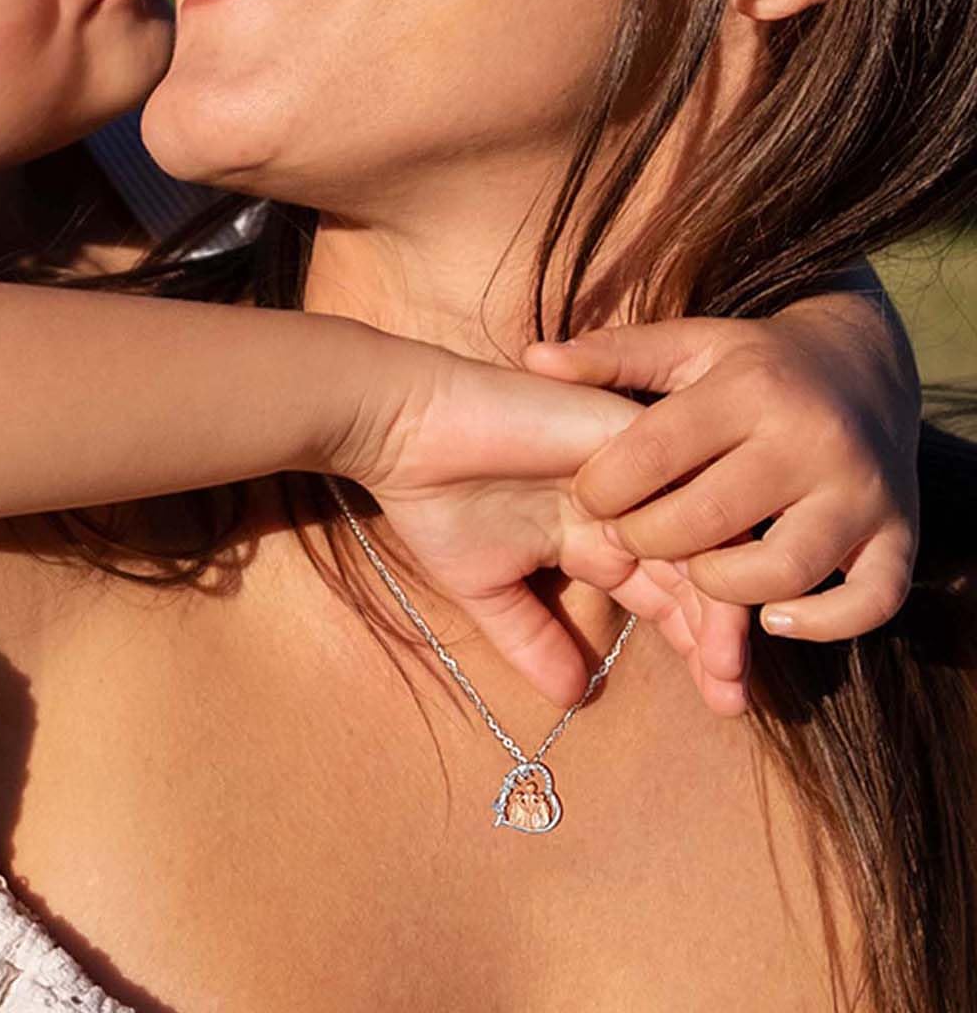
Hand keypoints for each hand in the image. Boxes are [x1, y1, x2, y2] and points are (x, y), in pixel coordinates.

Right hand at [345, 351, 747, 713]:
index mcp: (594, 539)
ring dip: (722, 607)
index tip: (722, 706)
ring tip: (726, 666)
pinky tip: (714, 602)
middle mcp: (626, 508)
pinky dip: (710, 548)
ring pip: (706, 542)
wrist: (407, 432)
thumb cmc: (435, 502)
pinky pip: (691, 494)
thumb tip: (573, 700)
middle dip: (721, 641)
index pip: (667, 596)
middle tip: (732, 698)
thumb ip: (531, 638)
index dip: (699, 649)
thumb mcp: (485, 589)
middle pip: (698, 576)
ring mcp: (633, 473)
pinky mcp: (632, 437)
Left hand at [525, 302, 919, 641]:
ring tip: (693, 574)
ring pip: (784, 570)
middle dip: (649, 540)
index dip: (606, 486)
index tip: (587, 499)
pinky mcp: (900, 534)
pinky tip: (771, 617)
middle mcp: (810, 441)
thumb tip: (531, 357)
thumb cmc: (753, 363)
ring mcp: (861, 492)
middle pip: (709, 520)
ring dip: (723, 587)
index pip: (656, 451)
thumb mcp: (686, 344)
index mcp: (748, 390)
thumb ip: (609, 355)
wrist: (867, 364)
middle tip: (627, 539)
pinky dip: (822, 623)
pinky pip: (870, 602)